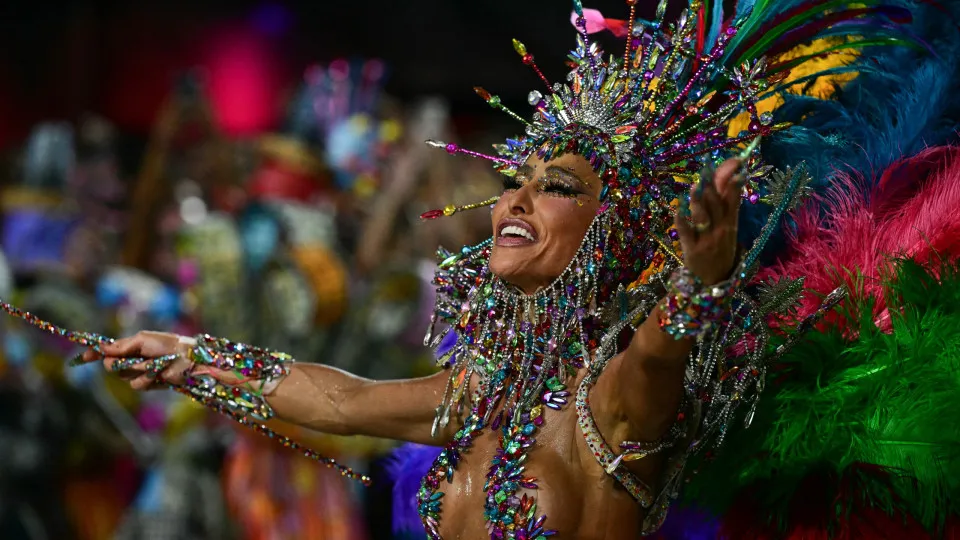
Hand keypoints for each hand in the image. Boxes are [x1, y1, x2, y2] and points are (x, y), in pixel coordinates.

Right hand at [81, 331, 192, 390]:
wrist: (188, 358)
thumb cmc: (167, 345)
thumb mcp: (143, 340)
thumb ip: (122, 346)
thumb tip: (102, 348)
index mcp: (131, 346)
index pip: (107, 351)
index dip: (95, 354)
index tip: (84, 357)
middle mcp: (133, 359)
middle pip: (111, 366)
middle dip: (119, 363)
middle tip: (134, 358)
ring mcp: (140, 372)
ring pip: (124, 377)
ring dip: (138, 369)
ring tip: (155, 363)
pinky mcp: (148, 384)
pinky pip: (137, 385)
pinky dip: (147, 378)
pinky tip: (159, 374)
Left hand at [676, 158, 742, 284]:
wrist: (712, 282)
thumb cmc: (719, 252)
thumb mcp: (728, 231)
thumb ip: (727, 209)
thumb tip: (729, 182)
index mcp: (731, 226)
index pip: (734, 200)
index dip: (734, 181)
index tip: (736, 164)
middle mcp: (721, 231)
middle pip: (716, 204)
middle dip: (712, 185)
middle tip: (706, 170)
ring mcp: (706, 240)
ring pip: (702, 216)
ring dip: (697, 199)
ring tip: (695, 185)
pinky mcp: (691, 248)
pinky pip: (685, 231)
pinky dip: (681, 218)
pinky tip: (678, 207)